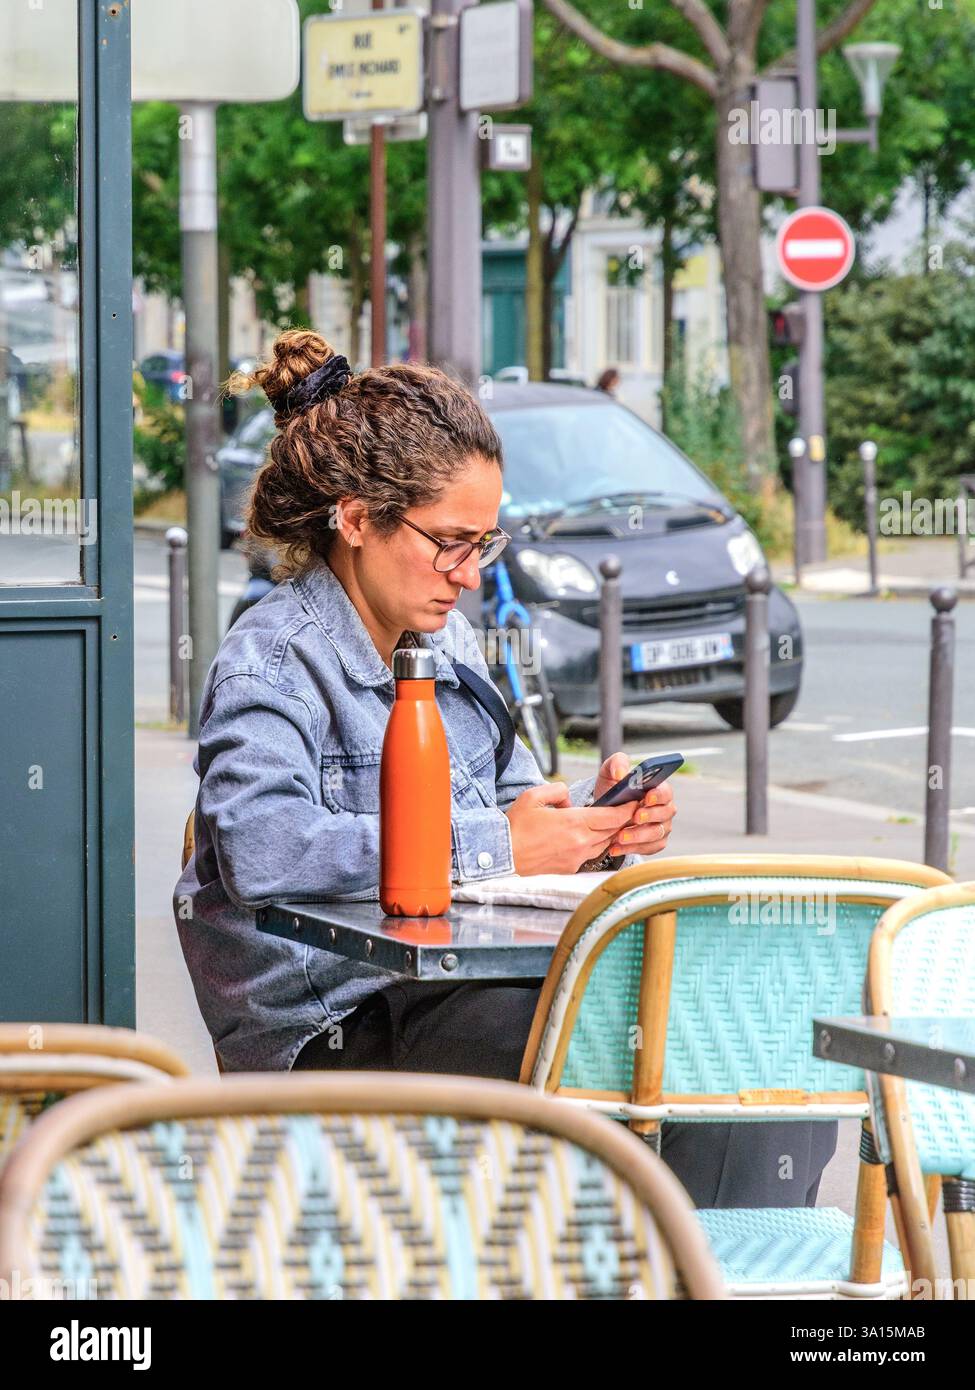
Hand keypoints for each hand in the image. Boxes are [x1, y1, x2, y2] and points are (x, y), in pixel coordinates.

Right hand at [503, 781, 633, 875]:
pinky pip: (590, 854)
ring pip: (604, 844)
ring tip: (609, 822)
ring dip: (609, 833)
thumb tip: (568, 798)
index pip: (613, 816)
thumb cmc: (514, 826)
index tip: (634, 802)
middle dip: (622, 820)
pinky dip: (594, 845)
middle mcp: (581, 842)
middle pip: (613, 831)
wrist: (502, 857)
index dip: (627, 808)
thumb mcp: (533, 796)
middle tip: (628, 810)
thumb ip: (557, 790)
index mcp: (575, 822)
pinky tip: (587, 838)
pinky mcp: (570, 868)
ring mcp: (577, 858)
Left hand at [593, 751, 676, 858]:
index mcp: (657, 790)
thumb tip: (621, 774)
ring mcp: (660, 827)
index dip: (658, 795)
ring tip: (620, 836)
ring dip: (638, 835)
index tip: (646, 797)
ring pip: (656, 834)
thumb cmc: (612, 789)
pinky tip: (615, 848)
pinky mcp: (653, 843)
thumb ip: (617, 764)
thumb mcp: (609, 772)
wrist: (603, 813)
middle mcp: (664, 809)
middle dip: (650, 816)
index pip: (665, 791)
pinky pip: (647, 848)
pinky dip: (630, 849)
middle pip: (665, 813)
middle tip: (634, 817)